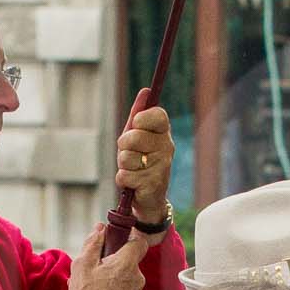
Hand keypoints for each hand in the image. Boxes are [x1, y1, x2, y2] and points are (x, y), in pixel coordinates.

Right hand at [41, 223, 149, 289]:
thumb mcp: (82, 264)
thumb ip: (93, 242)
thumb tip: (100, 227)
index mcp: (126, 264)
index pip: (140, 242)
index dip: (130, 239)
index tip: (118, 242)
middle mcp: (138, 279)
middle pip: (131, 262)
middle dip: (117, 263)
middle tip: (99, 270)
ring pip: (130, 280)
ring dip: (118, 280)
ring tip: (98, 288)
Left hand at [115, 89, 172, 222]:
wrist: (149, 198)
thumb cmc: (141, 162)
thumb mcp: (137, 137)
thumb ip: (138, 115)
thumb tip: (146, 91)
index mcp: (163, 133)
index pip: (158, 116)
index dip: (143, 118)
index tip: (136, 123)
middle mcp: (167, 148)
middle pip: (134, 136)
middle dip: (124, 145)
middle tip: (130, 152)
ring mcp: (161, 166)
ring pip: (126, 157)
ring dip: (123, 164)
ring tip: (133, 169)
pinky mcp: (153, 184)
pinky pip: (124, 175)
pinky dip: (123, 180)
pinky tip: (134, 183)